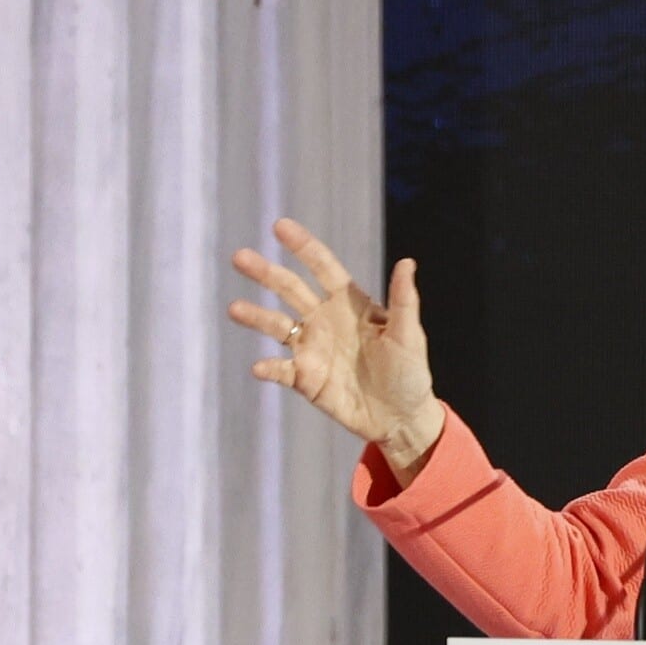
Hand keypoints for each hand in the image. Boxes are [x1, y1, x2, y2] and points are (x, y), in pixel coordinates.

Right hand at [228, 218, 442, 469]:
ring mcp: (312, 348)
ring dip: (256, 317)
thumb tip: (408, 261)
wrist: (400, 417)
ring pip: (277, 326)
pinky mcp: (305, 378)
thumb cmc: (410, 372)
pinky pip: (280, 370)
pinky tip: (260, 367)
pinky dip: (269, 368)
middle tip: (239, 257)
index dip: (303, 247)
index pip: (322, 268)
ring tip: (235, 309)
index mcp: (350, 304)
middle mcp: (325, 320)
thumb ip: (404, 300)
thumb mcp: (409, 335)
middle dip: (266, 273)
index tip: (280, 226)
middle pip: (290, 289)